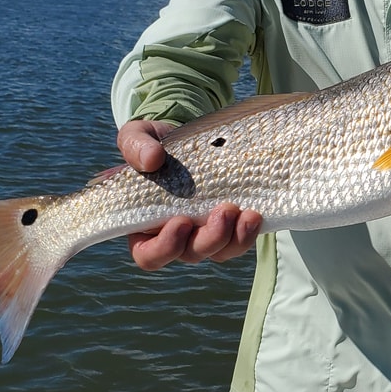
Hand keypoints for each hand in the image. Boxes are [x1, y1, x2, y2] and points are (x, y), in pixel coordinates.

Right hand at [116, 119, 262, 269]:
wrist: (188, 139)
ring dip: (236, 239)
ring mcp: (203, 233)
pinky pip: (239, 241)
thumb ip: (135, 146)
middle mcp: (175, 237)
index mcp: (143, 226)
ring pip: (220, 252)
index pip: (148, 255)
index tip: (181, 221)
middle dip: (210, 239)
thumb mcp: (137, 136)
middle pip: (191, 254)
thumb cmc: (154, 144)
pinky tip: (255, 215)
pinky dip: (248, 232)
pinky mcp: (228, 226)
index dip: (164, 247)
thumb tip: (151, 159)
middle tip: (224, 211)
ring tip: (248, 215)